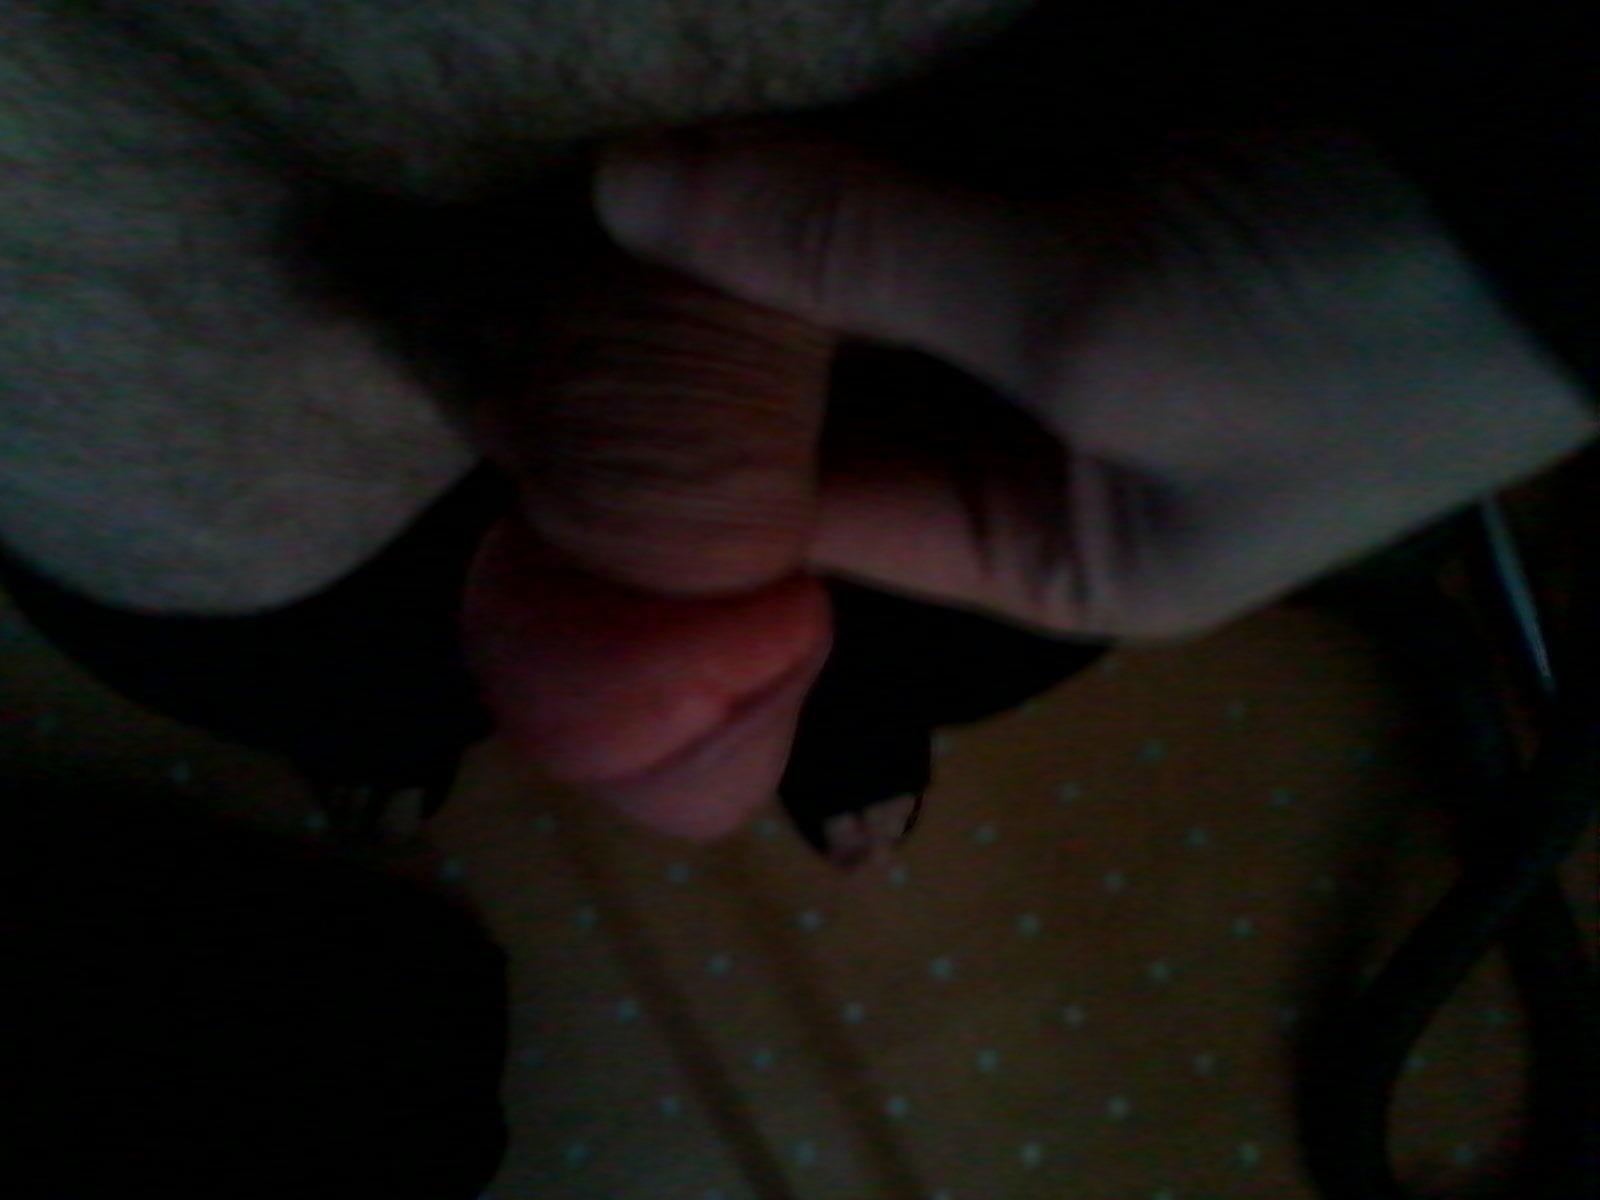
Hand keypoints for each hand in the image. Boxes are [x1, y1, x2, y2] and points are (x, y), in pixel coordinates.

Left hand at [593, 128, 1596, 638]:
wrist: (1562, 159)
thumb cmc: (1356, 316)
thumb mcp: (1091, 325)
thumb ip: (859, 255)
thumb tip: (627, 193)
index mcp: (1046, 549)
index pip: (815, 527)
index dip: (674, 474)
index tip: (529, 404)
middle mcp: (1030, 439)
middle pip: (822, 394)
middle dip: (699, 335)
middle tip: (523, 268)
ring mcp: (1045, 299)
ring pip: (854, 269)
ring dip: (747, 221)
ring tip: (578, 180)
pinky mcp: (1068, 177)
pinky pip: (909, 170)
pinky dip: (824, 139)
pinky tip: (716, 110)